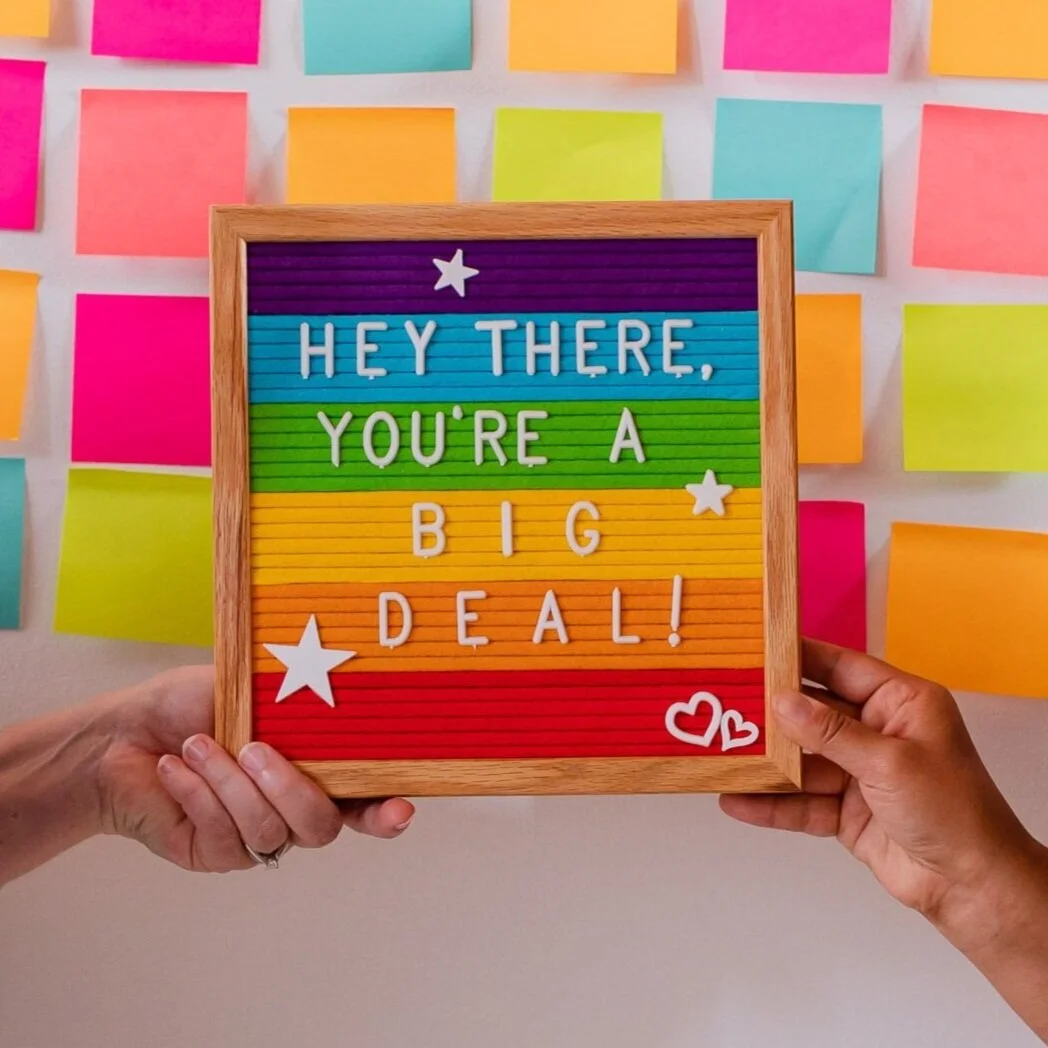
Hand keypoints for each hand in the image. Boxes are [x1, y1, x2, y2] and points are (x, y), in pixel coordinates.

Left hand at [97, 667, 414, 872]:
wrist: (121, 732)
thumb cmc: (189, 704)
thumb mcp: (248, 688)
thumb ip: (289, 698)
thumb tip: (324, 688)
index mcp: (313, 766)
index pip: (363, 799)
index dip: (385, 811)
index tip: (401, 810)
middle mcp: (290, 808)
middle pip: (322, 827)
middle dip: (290, 789)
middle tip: (254, 748)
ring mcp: (254, 835)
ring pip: (268, 830)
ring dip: (230, 783)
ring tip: (197, 744)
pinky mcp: (214, 852)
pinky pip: (221, 835)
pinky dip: (198, 793)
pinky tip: (175, 766)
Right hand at [720, 640, 1046, 944]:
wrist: (972, 887)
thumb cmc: (957, 814)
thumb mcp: (890, 762)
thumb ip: (831, 732)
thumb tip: (784, 703)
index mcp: (901, 703)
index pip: (841, 667)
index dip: (800, 658)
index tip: (760, 650)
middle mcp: (879, 732)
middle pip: (814, 714)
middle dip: (773, 714)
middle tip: (730, 704)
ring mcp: (861, 773)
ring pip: (802, 761)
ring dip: (767, 763)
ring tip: (725, 756)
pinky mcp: (847, 810)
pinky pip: (801, 801)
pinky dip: (771, 803)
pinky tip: (739, 800)